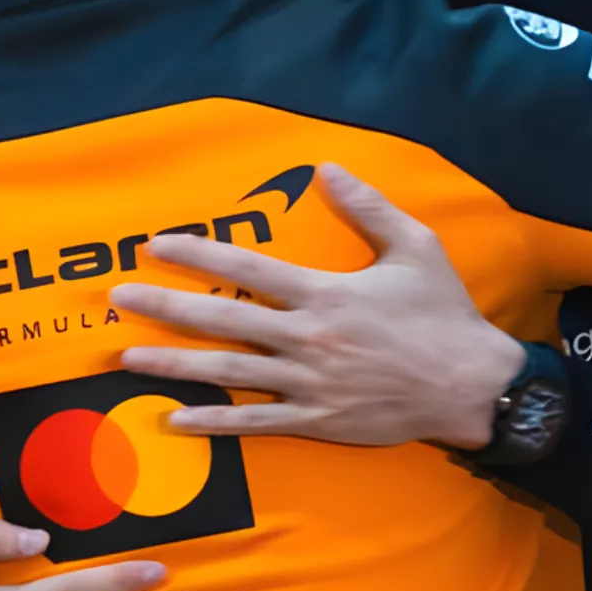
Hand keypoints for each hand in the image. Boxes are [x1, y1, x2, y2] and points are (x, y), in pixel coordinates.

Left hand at [112, 163, 526, 448]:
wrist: (473, 386)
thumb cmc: (444, 314)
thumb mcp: (415, 246)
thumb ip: (368, 206)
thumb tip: (328, 167)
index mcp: (325, 293)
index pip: (247, 267)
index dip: (198, 254)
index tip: (156, 246)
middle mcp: (308, 338)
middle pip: (223, 320)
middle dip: (165, 306)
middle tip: (118, 298)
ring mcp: (309, 385)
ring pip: (228, 372)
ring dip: (173, 364)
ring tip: (127, 356)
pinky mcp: (318, 422)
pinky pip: (256, 423)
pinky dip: (214, 423)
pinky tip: (176, 420)